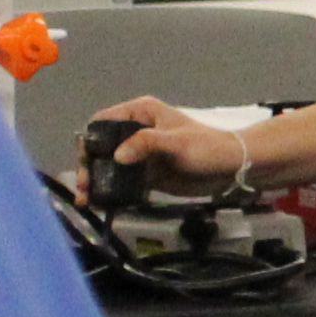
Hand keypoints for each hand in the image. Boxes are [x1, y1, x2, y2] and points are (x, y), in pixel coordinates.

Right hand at [92, 95, 249, 184]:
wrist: (231, 169)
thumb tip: (118, 156)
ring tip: (87, 198)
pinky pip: (123, 182)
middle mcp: (135, 131)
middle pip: (102, 146)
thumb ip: (146, 144)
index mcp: (140, 113)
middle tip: (84, 184)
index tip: (84, 159)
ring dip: (97, 180)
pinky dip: (112, 191)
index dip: (90, 139)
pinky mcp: (146, 174)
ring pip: (110, 166)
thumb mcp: (176, 143)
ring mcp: (140, 154)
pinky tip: (101, 203)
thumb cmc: (206, 147)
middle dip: (90, 164)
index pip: (104, 121)